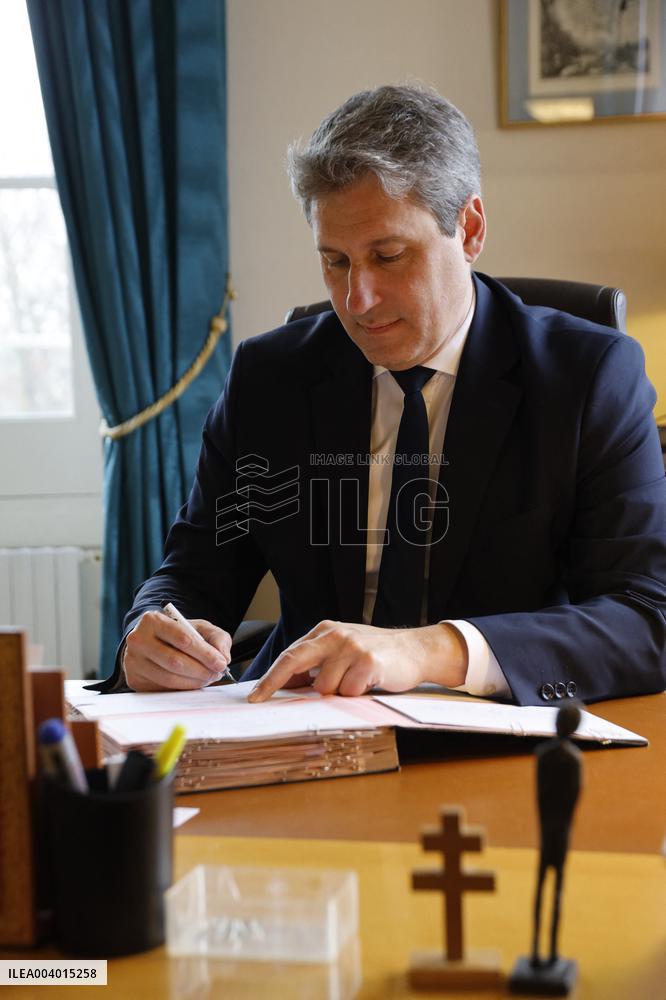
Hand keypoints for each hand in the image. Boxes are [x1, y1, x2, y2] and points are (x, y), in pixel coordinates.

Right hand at [123, 609, 231, 690]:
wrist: (153, 642)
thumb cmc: (177, 634)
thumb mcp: (199, 628)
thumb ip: (217, 638)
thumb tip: (223, 657)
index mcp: (152, 620)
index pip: (183, 639)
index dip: (205, 653)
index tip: (221, 663)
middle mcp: (138, 640)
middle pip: (175, 661)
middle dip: (201, 670)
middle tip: (216, 673)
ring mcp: (133, 661)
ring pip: (169, 678)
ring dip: (193, 682)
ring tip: (207, 678)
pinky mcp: (134, 679)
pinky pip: (162, 689)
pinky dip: (182, 688)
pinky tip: (192, 683)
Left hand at [247, 620, 467, 701]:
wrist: (414, 650)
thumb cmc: (374, 655)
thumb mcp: (341, 652)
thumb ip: (316, 664)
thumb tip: (285, 685)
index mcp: (325, 631)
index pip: (290, 655)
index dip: (271, 677)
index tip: (255, 696)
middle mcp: (335, 635)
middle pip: (295, 660)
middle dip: (274, 683)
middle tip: (260, 701)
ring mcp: (352, 646)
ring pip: (324, 686)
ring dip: (337, 693)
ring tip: (354, 683)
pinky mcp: (368, 661)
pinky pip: (349, 691)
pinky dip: (356, 695)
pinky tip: (368, 683)